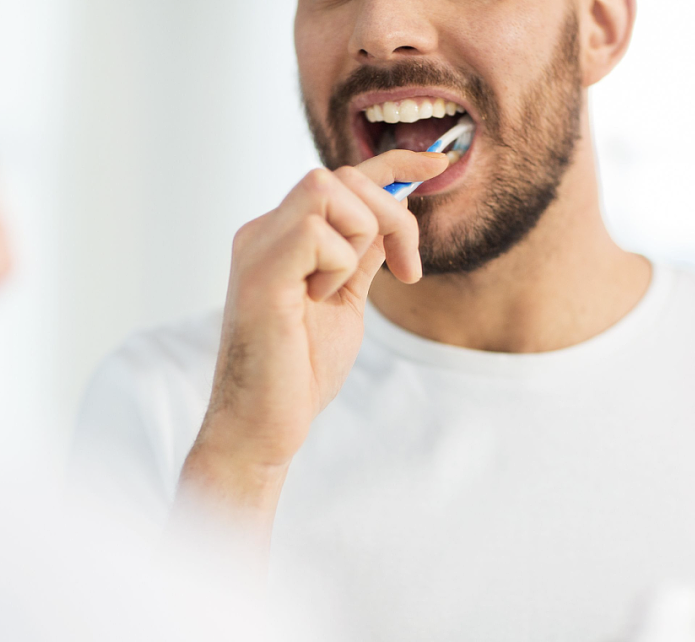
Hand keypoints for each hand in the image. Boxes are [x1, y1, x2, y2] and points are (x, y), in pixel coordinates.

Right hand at [181, 150, 447, 514]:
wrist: (264, 425)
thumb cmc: (298, 371)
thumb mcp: (344, 300)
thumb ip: (362, 256)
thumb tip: (392, 217)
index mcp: (282, 237)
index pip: (340, 178)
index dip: (393, 163)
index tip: (437, 164)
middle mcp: (264, 232)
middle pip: (341, 177)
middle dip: (391, 215)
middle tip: (405, 270)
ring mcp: (258, 248)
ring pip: (328, 190)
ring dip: (357, 239)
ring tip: (337, 291)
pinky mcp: (259, 273)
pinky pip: (315, 232)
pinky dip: (337, 265)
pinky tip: (317, 301)